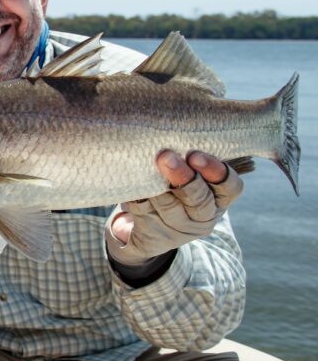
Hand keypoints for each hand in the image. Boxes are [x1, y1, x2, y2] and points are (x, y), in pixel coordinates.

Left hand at [106, 151, 243, 266]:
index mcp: (219, 199)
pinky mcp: (155, 237)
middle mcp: (204, 216)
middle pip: (199, 199)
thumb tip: (178, 123)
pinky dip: (136, 196)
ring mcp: (179, 230)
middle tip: (165, 156)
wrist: (149, 229)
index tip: (195, 155)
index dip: (215, 171)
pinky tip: (130, 184)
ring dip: (156, 187)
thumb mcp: (189, 174)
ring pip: (169, 207)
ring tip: (144, 168)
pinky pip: (144, 212)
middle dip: (183, 177)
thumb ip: (190, 157)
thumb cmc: (173, 187)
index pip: (231, 187)